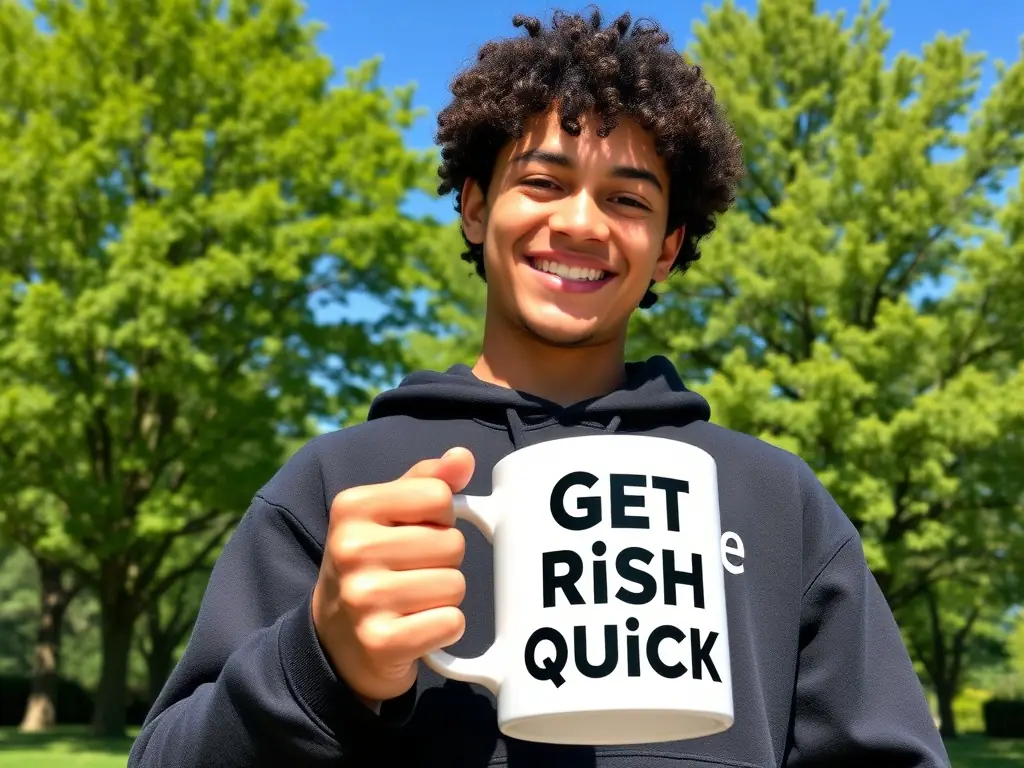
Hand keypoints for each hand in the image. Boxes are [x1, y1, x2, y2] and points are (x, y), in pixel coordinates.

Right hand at [312, 447, 474, 703]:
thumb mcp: (386, 513)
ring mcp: (363, 598)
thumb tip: (463, 457)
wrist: (335, 640)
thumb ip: (426, 480)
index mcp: (352, 506)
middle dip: (444, 560)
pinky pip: (451, 622)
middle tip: (410, 572)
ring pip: (455, 584)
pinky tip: (415, 627)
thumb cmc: (372, 564)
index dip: (440, 517)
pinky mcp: (381, 641)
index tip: (415, 533)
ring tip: (411, 600)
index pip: (438, 496)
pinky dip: (444, 628)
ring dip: (444, 596)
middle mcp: (351, 548)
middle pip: (452, 543)